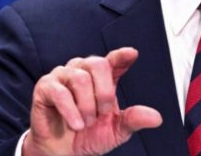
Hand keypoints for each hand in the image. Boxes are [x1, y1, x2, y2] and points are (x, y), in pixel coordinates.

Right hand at [23, 47, 162, 155]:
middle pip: (98, 64)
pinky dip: (70, 111)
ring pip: (80, 78)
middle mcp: (83, 71)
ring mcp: (63, 76)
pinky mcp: (45, 87)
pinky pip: (60, 92)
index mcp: (103, 78)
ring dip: (86, 106)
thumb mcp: (116, 130)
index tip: (132, 54)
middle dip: (104, 92)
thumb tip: (155, 117)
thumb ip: (133, 120)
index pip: (114, 60)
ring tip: (85, 123)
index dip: (122, 55)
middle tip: (101, 113)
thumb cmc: (88, 135)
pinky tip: (75, 124)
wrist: (63, 152)